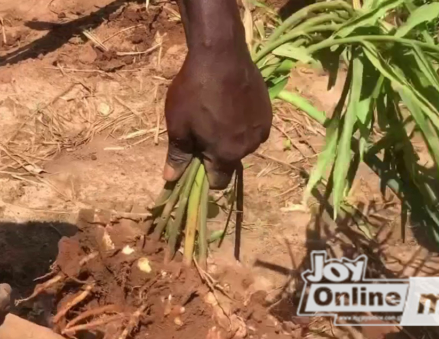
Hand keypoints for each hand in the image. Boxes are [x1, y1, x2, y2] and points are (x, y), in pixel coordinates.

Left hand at [164, 3, 271, 188]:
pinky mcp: (267, 112)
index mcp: (226, 155)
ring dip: (231, 139)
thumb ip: (178, 155)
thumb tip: (171, 179)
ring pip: (243, 145)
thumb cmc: (195, 91)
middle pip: (230, 162)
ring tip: (216, 114)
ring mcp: (261, 129)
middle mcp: (249, 147)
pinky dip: (242, 123)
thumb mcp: (178, 125)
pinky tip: (230, 105)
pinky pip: (253, 128)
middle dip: (216, 155)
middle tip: (201, 131)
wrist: (221, 54)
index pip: (218, 182)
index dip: (203, 176)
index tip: (194, 160)